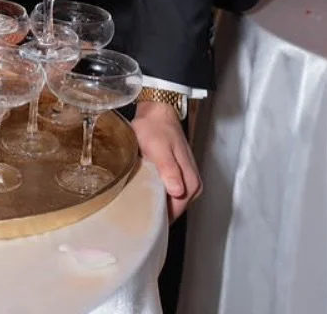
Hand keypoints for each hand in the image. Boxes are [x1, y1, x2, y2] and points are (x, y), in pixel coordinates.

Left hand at [132, 100, 201, 221]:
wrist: (158, 112)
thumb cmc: (156, 127)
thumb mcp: (158, 148)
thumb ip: (168, 170)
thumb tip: (177, 191)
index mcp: (191, 182)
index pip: (174, 212)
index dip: (157, 215)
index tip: (138, 214)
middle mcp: (193, 186)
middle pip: (173, 210)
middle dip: (155, 210)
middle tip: (134, 205)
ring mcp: (186, 181)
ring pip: (170, 202)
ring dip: (155, 200)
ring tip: (137, 196)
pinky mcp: (179, 176)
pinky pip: (168, 193)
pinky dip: (156, 192)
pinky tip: (144, 187)